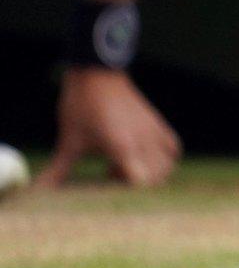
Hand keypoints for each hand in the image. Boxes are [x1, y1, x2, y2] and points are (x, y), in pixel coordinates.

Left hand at [36, 68, 181, 188]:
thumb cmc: (81, 106)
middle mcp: (144, 142)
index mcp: (122, 148)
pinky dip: (165, 158)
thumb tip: (37, 191)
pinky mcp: (158, 124)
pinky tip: (145, 156)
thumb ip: (58, 170)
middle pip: (156, 178)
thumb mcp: (69, 140)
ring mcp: (154, 132)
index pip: (141, 183)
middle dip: (137, 186)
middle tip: (110, 177)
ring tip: (127, 166)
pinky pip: (172, 148)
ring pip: (167, 166)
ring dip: (151, 173)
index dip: (128, 193)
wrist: (97, 74)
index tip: (108, 187)